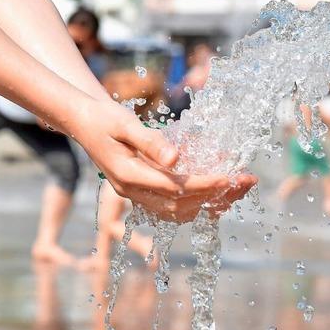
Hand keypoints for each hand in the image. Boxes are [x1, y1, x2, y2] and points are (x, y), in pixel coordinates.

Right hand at [71, 99, 257, 222]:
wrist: (82, 122)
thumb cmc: (104, 118)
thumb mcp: (125, 123)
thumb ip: (150, 141)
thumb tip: (177, 159)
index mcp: (128, 175)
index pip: (176, 187)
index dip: (206, 184)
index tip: (232, 176)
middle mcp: (132, 192)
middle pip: (182, 205)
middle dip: (217, 195)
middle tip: (247, 181)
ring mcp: (134, 195)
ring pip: (178, 212)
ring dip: (210, 203)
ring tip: (238, 188)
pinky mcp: (139, 192)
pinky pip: (171, 207)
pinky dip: (196, 203)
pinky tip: (215, 191)